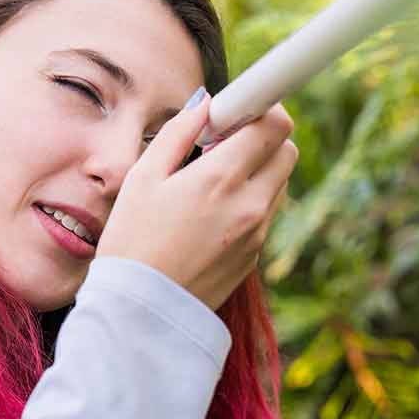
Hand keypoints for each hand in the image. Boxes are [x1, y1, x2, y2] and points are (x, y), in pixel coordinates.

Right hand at [97, 93, 295, 309]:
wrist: (140, 314)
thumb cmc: (132, 242)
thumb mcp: (142, 178)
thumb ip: (178, 134)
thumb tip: (205, 104)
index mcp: (221, 180)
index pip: (274, 124)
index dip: (261, 106)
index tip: (237, 108)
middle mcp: (250, 205)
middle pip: (286, 149)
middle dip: (261, 136)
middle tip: (221, 142)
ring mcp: (257, 234)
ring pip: (278, 182)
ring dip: (257, 169)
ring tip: (211, 180)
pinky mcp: (255, 256)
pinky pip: (265, 213)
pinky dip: (249, 200)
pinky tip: (210, 213)